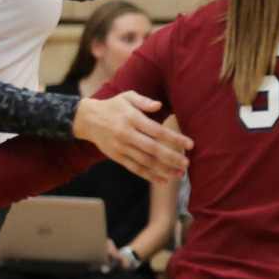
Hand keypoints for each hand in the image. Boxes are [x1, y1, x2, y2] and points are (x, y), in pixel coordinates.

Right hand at [72, 91, 190, 182]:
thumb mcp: (127, 97)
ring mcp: (121, 148)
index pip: (156, 130)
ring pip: (144, 161)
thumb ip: (143, 101)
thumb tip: (159, 105)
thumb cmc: (113, 106)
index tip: (190, 144)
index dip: (174, 138)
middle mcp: (126, 134)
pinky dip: (149, 176)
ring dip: (163, 169)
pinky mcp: (117, 157)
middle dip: (171, 157)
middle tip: (187, 163)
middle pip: (152, 149)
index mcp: (131, 118)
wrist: (88, 119)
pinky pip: (135, 169)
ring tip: (180, 173)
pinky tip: (163, 181)